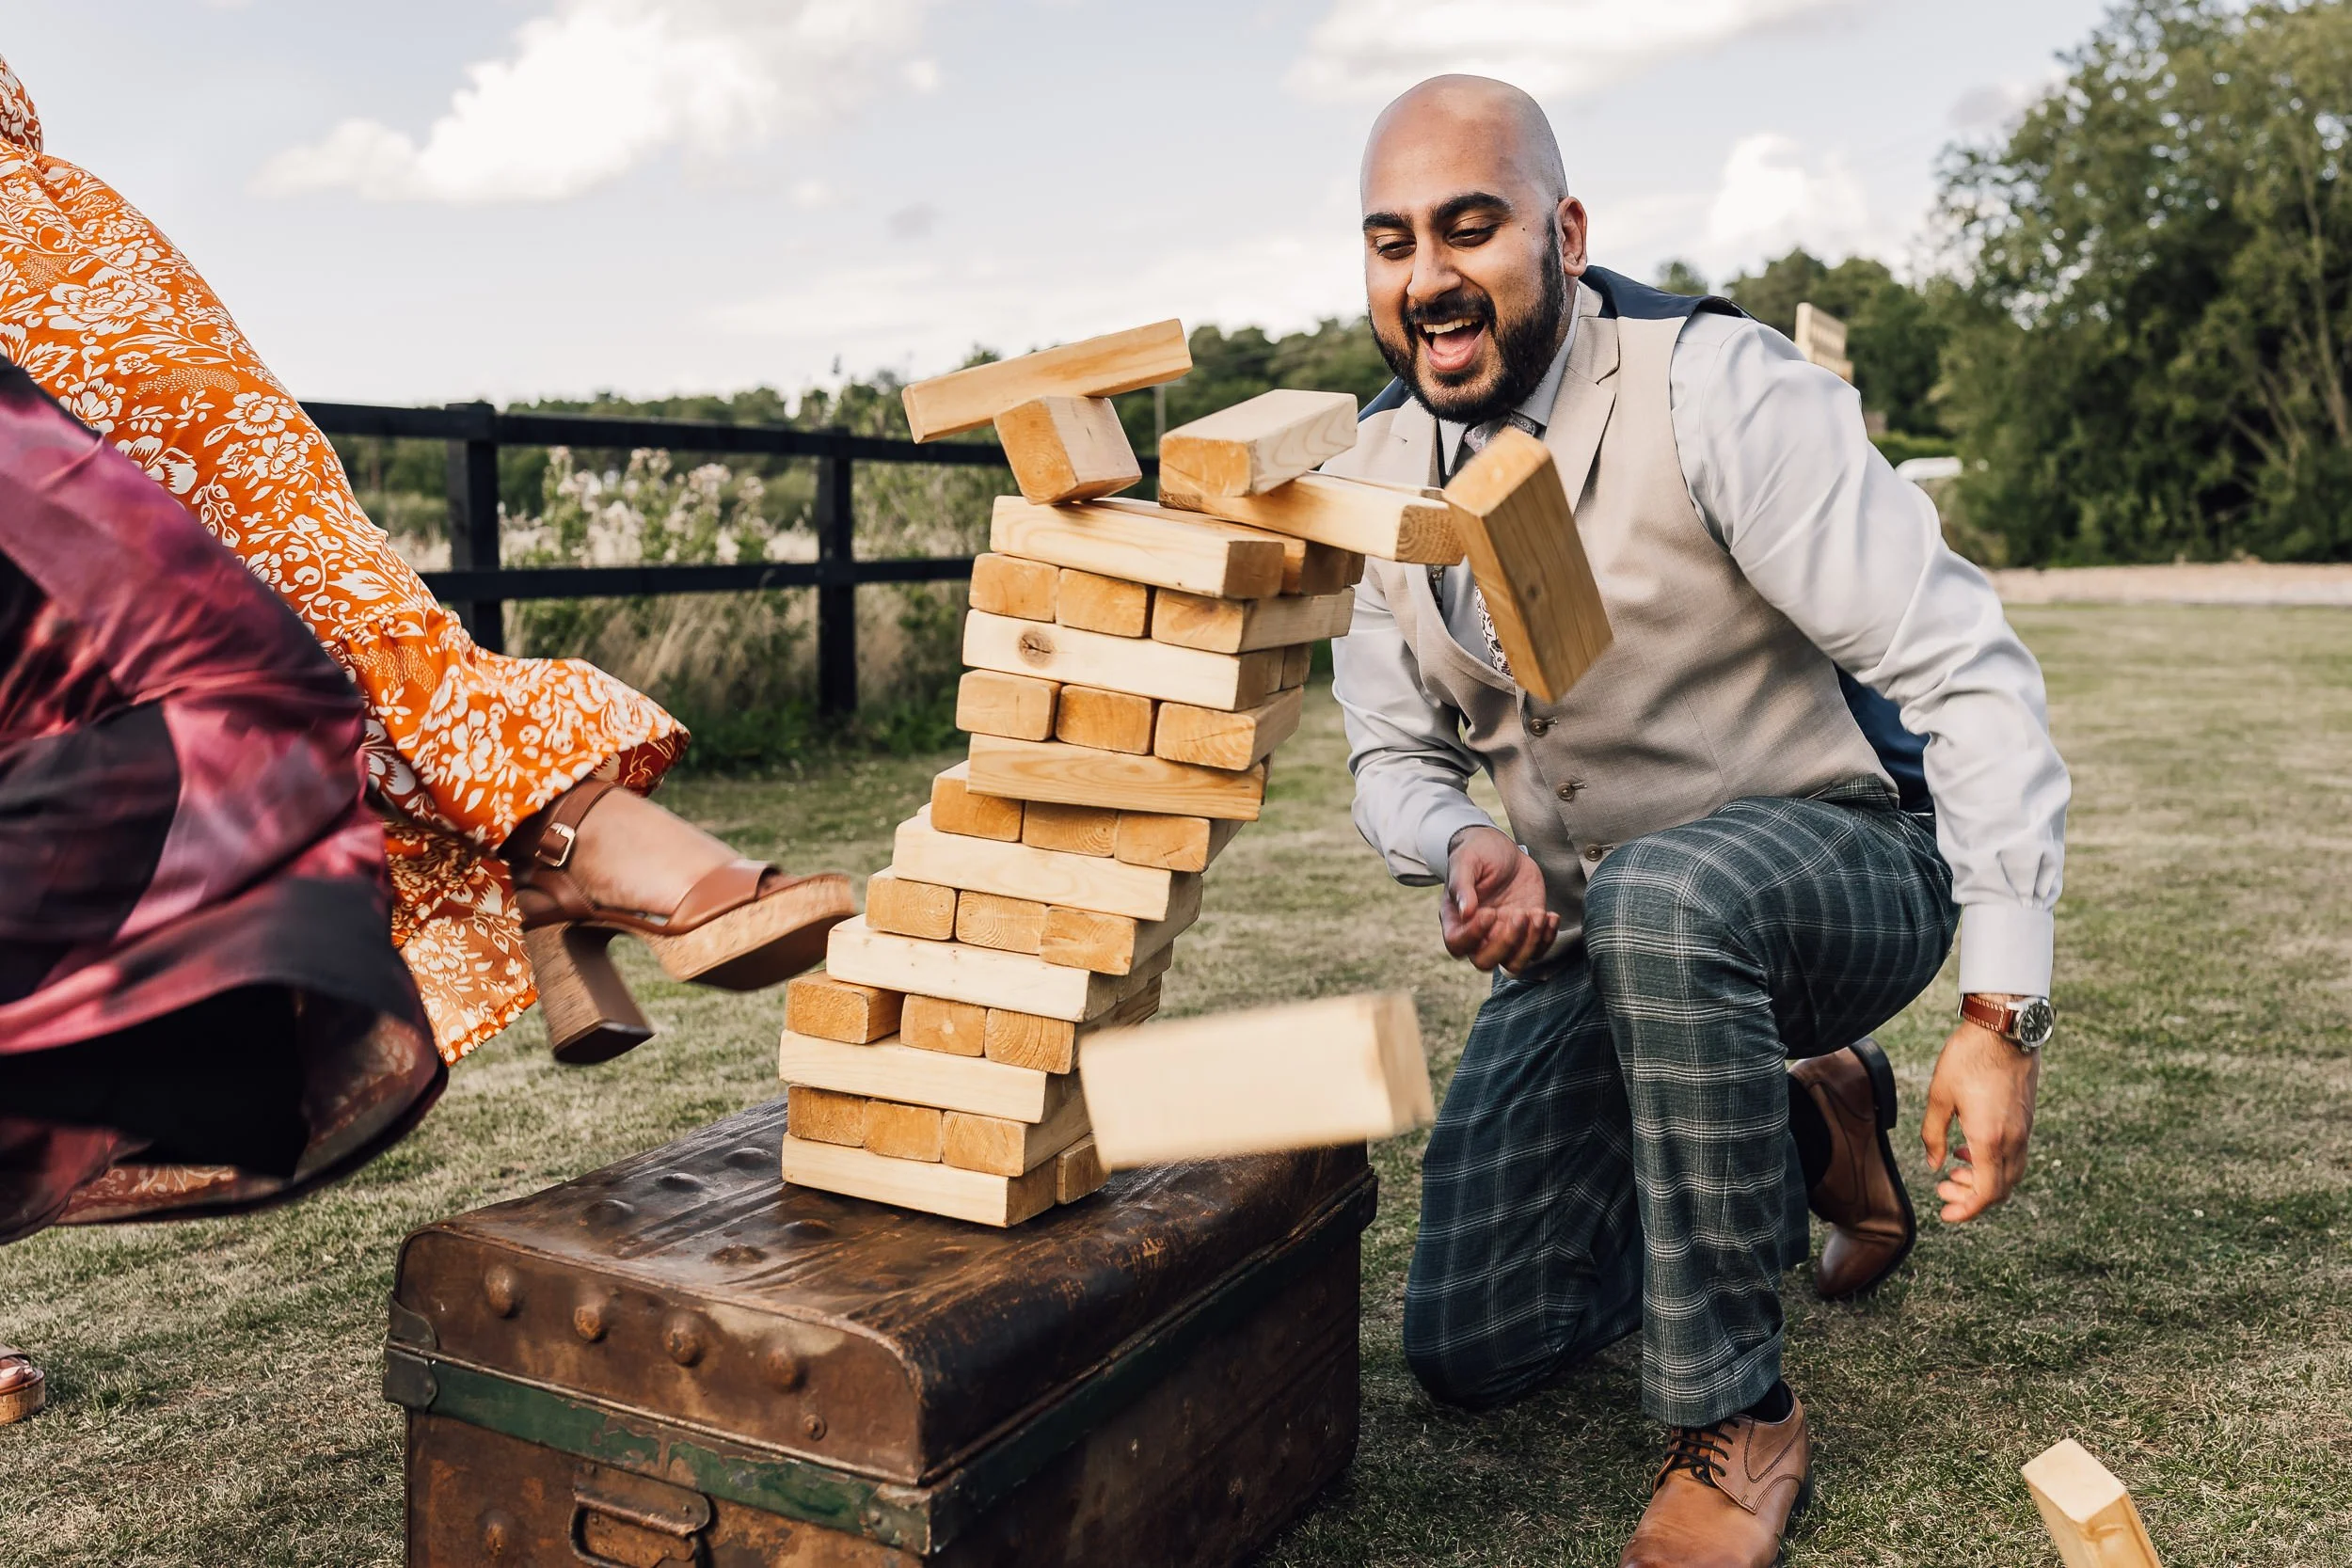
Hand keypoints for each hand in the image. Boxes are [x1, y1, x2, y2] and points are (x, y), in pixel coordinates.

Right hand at [1440, 825, 1558, 972]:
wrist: (1502, 849)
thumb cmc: (1477, 853)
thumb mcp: (1466, 861)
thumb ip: (1462, 885)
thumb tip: (1466, 912)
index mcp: (1456, 919)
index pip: (1457, 943)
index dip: (1473, 935)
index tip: (1489, 912)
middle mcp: (1479, 934)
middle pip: (1485, 961)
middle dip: (1506, 943)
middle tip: (1519, 915)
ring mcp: (1503, 936)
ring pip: (1513, 963)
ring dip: (1529, 944)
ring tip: (1538, 914)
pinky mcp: (1527, 932)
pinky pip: (1537, 951)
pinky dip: (1547, 938)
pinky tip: (1550, 915)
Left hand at [1919, 999, 2040, 1222]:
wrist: (2004, 1029)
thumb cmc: (1968, 1058)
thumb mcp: (1939, 1096)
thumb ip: (1934, 1135)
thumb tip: (1934, 1165)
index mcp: (1991, 1139)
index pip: (1986, 1194)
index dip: (1967, 1210)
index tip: (1946, 1214)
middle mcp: (2014, 1140)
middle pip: (2000, 1189)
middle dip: (1971, 1198)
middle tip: (1943, 1190)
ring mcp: (2025, 1130)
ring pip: (2010, 1173)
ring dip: (1983, 1181)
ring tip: (1954, 1172)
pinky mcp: (2026, 1118)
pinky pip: (2014, 1155)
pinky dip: (1993, 1163)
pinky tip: (1970, 1149)